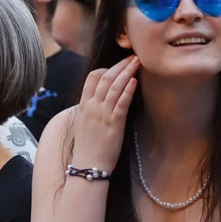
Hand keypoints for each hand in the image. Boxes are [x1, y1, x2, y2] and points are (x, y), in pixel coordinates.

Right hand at [71, 56, 138, 170]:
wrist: (87, 165)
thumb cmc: (87, 147)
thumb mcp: (83, 123)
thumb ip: (89, 110)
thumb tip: (96, 101)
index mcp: (84, 105)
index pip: (92, 78)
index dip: (106, 68)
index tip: (118, 65)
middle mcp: (92, 106)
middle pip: (106, 77)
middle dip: (120, 65)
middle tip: (133, 56)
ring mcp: (102, 114)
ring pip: (114, 86)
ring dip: (127, 71)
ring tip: (137, 62)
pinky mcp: (114, 123)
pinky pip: (121, 102)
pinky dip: (128, 90)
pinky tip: (134, 81)